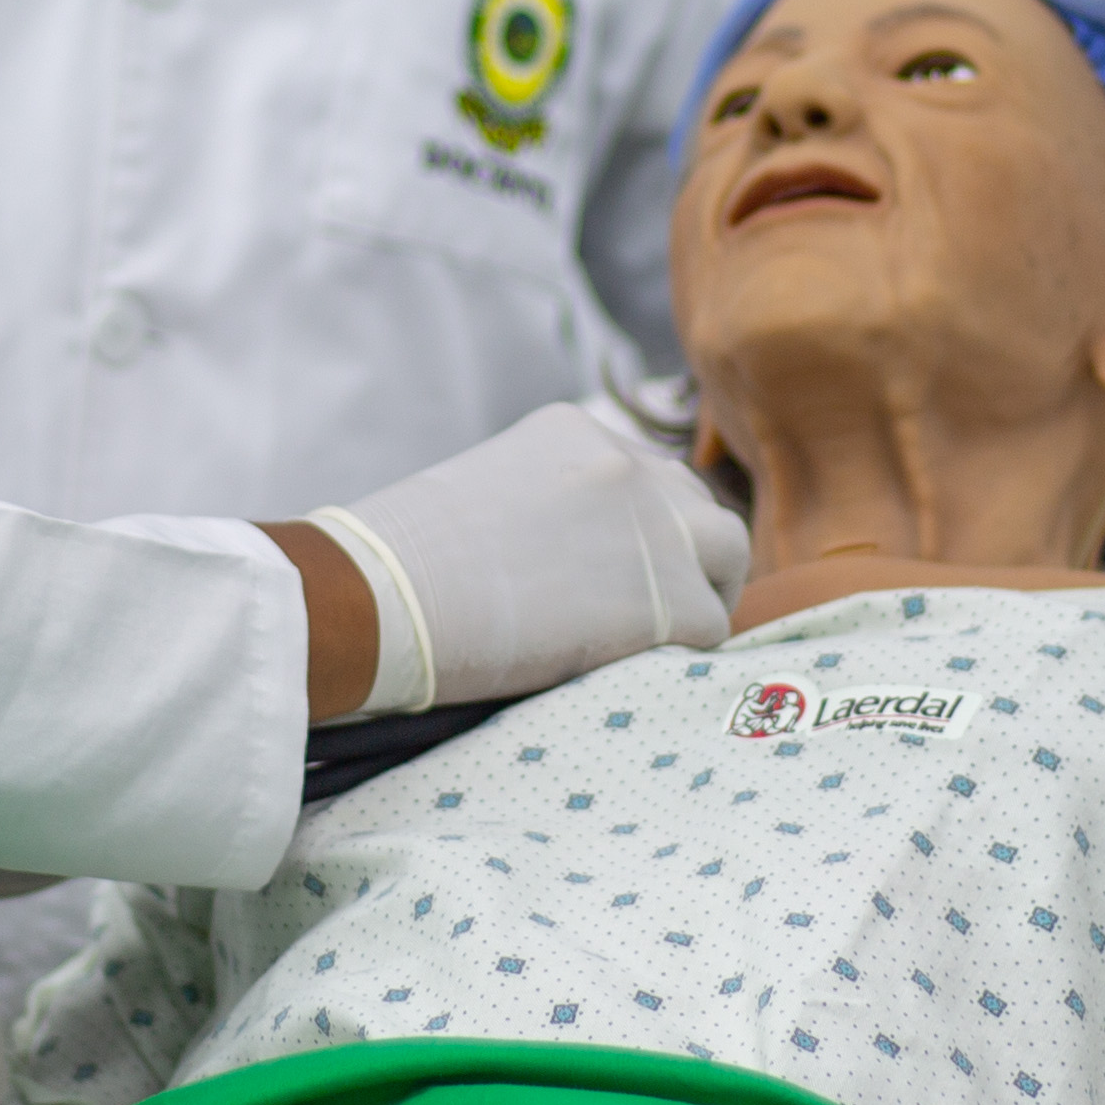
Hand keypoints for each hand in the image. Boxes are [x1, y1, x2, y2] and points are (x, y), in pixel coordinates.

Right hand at [300, 403, 745, 716]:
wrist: (378, 598)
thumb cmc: (397, 568)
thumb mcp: (480, 502)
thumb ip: (543, 511)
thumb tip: (567, 563)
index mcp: (575, 433)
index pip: (642, 474)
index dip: (637, 528)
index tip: (614, 569)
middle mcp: (626, 463)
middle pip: (694, 502)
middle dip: (683, 552)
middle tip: (655, 606)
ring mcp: (656, 524)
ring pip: (726, 552)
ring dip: (703, 593)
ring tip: (664, 640)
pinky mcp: (668, 593)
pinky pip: (709, 624)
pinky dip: (681, 651)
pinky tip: (633, 670)